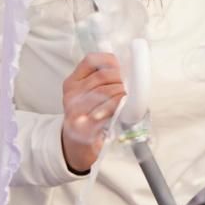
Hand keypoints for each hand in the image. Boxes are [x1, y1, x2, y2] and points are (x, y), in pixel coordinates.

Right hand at [60, 52, 124, 173]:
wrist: (77, 144)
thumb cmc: (90, 115)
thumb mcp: (90, 94)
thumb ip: (103, 80)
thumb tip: (128, 67)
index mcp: (72, 82)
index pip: (91, 60)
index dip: (112, 61)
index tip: (124, 68)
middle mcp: (71, 94)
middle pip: (102, 75)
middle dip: (122, 78)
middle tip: (132, 85)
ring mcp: (74, 110)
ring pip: (104, 91)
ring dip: (122, 92)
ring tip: (129, 96)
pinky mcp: (83, 126)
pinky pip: (105, 110)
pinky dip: (118, 106)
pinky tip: (123, 108)